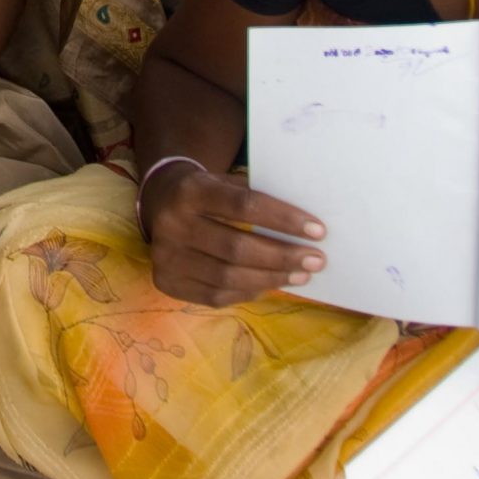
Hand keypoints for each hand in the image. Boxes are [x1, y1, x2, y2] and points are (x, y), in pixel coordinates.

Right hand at [140, 163, 327, 306]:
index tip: (318, 230)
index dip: (283, 219)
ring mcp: (167, 256)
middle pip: (236, 247)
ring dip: (270, 279)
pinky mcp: (166, 281)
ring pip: (227, 277)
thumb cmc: (208, 193)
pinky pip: (216, 296)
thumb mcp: (226, 182)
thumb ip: (257, 199)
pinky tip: (269, 285)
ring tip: (300, 275)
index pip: (244, 205)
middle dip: (282, 256)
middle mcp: (173, 223)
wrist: (160, 202)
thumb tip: (305, 230)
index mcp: (191, 191)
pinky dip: (248, 293)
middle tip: (315, 260)